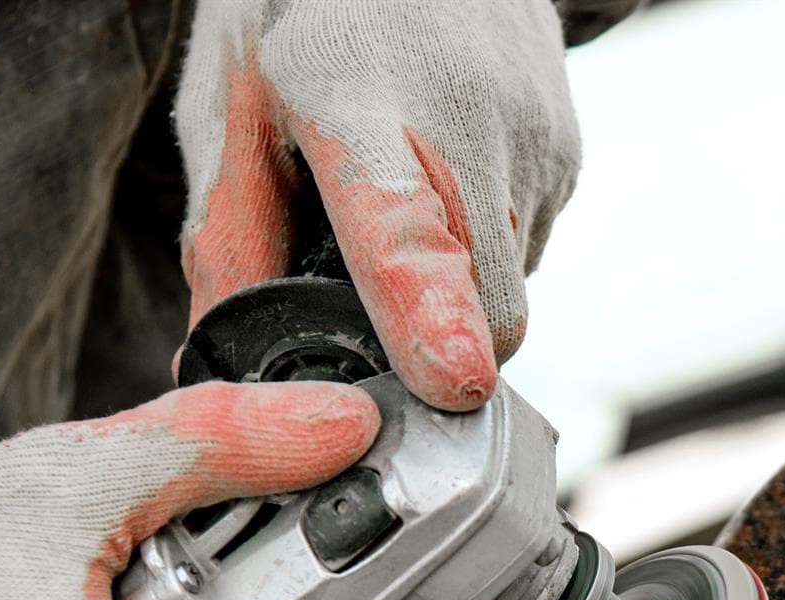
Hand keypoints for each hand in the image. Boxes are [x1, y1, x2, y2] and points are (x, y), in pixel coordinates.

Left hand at [175, 0, 580, 409]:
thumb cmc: (299, 19)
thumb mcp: (230, 102)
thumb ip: (229, 236)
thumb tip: (216, 362)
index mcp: (349, 93)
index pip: (400, 221)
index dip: (429, 313)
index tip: (453, 379)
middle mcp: (462, 113)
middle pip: (482, 305)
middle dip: (435, 342)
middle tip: (368, 296)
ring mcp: (531, 133)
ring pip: (510, 294)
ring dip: (458, 291)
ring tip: (403, 203)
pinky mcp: (567, 149)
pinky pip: (528, 254)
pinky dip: (483, 251)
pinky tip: (444, 182)